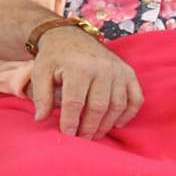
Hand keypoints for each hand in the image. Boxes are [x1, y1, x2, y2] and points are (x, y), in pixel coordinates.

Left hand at [29, 26, 143, 137]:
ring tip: (94, 134)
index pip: (75, 102)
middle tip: (81, 138)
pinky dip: (128, 114)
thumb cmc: (54, 58)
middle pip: (98, 106)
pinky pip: (135, 98)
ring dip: (107, 125)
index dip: (71, 122)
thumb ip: (40, 96)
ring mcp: (118, 70)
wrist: (69, 36)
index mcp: (79, 67)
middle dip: (89, 127)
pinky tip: (116, 124)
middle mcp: (102, 67)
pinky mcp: (128, 72)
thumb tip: (41, 119)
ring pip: (117, 105)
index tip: (67, 135)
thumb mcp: (41, 72)